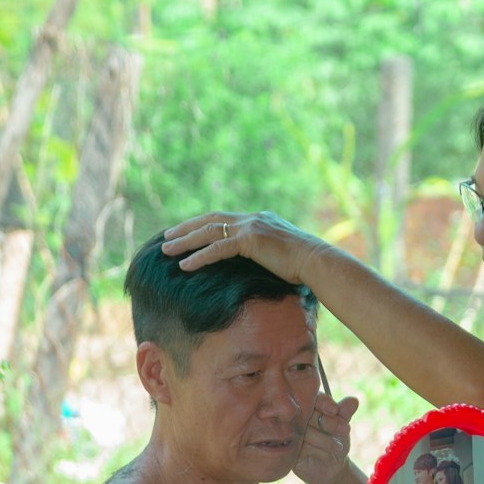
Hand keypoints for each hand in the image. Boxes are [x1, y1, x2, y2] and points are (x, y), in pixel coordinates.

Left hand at [161, 210, 321, 284]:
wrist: (318, 262)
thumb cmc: (305, 265)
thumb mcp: (282, 255)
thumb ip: (267, 253)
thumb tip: (262, 265)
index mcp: (259, 219)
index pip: (224, 218)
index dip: (202, 224)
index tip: (186, 231)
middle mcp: (253, 218)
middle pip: (210, 219)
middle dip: (186, 228)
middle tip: (166, 237)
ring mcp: (251, 227)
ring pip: (209, 232)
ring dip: (185, 241)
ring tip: (165, 250)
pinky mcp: (251, 240)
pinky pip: (217, 249)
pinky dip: (199, 257)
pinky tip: (184, 265)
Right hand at [294, 392, 357, 483]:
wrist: (331, 467)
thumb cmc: (336, 441)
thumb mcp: (343, 427)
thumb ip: (345, 413)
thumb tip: (354, 401)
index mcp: (311, 405)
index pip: (315, 398)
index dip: (325, 403)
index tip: (335, 410)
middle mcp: (297, 417)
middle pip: (309, 414)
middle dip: (329, 422)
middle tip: (345, 430)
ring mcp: (290, 432)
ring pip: (305, 431)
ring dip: (326, 440)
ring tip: (339, 447)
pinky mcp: (287, 448)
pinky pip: (300, 447)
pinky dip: (317, 451)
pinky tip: (326, 456)